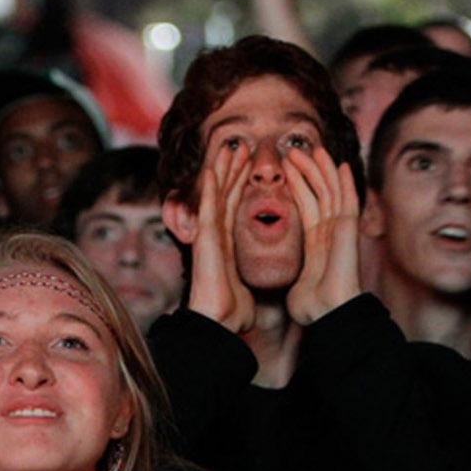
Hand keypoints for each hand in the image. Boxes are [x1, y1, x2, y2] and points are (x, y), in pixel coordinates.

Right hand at [183, 142, 255, 332]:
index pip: (233, 207)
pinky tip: (213, 168)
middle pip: (224, 195)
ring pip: (217, 195)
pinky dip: (210, 188)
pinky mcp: (205, 240)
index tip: (248, 166)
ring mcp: (208, 236)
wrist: (219, 323)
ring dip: (224, 170)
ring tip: (231, 147)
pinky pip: (208, 208)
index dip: (240, 185)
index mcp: (226, 245)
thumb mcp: (250, 286)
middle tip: (241, 146)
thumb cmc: (233, 313)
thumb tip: (265, 281)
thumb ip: (252, 275)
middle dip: (232, 170)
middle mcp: (215, 237)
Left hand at [285, 146, 360, 323]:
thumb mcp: (293, 280)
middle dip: (307, 170)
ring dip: (320, 169)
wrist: (327, 314)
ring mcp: (340, 230)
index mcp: (316, 242)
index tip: (286, 168)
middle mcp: (329, 232)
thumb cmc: (312, 306)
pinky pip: (347, 202)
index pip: (307, 205)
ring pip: (331, 191)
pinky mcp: (348, 232)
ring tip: (308, 149)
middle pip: (319, 193)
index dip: (298, 185)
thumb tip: (277, 273)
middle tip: (293, 150)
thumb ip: (290, 268)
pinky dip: (345, 183)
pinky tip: (340, 165)